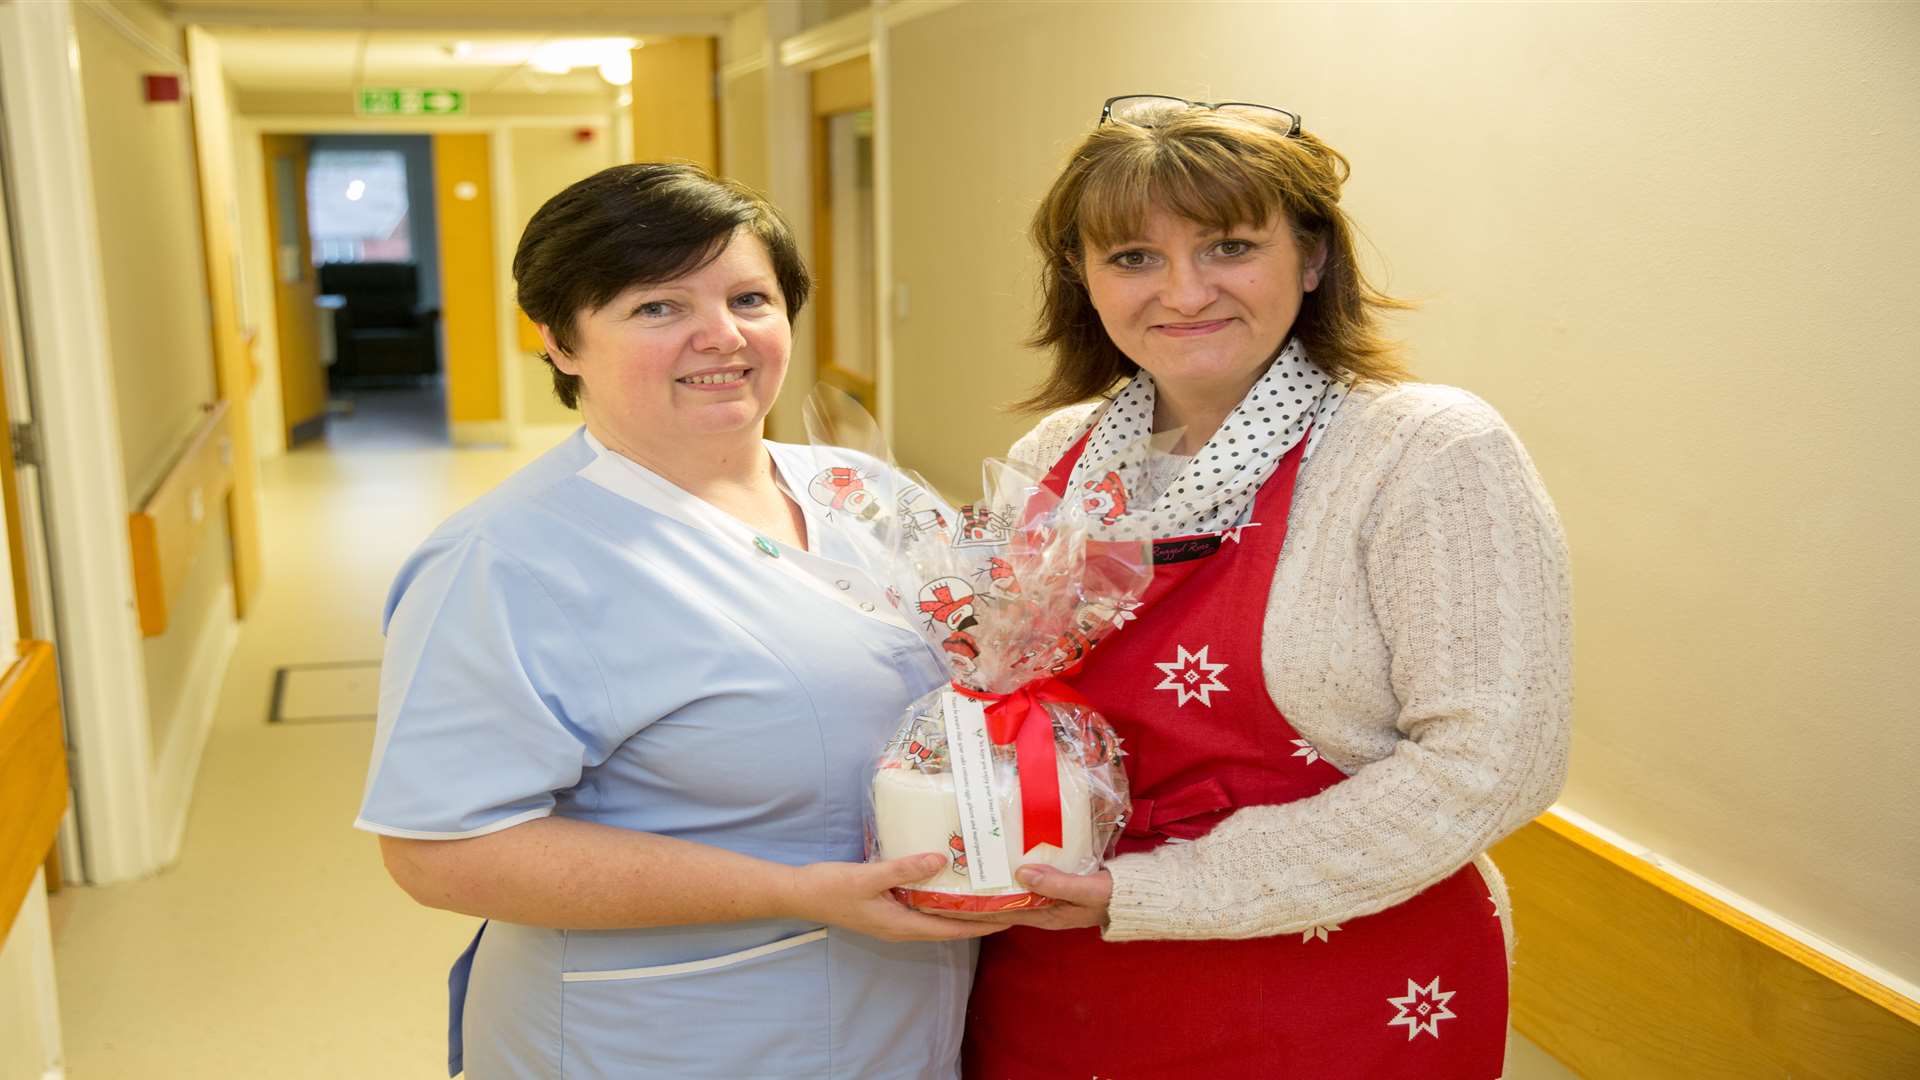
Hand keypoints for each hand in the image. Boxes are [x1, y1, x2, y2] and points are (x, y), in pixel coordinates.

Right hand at [786, 854, 1005, 942]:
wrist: (799, 894)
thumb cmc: (831, 887)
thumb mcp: (869, 876)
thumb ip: (904, 869)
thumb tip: (941, 860)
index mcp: (901, 926)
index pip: (951, 929)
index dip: (982, 925)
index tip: (1009, 918)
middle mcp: (902, 929)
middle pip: (949, 928)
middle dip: (978, 920)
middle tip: (1006, 904)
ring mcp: (893, 922)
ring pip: (936, 919)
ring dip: (960, 911)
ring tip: (985, 895)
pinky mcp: (886, 911)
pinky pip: (921, 909)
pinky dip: (939, 901)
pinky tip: (946, 883)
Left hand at [953, 866, 1112, 929]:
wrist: (1136, 896)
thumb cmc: (1113, 895)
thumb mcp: (1088, 890)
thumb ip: (1058, 883)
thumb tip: (1021, 873)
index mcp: (1045, 914)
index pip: (998, 914)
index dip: (970, 911)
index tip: (942, 903)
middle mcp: (1040, 910)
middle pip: (997, 907)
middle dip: (969, 901)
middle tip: (939, 887)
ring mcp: (1046, 899)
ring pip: (1008, 895)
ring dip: (986, 888)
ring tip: (959, 874)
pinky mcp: (1053, 887)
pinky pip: (1023, 884)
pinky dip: (1007, 877)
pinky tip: (996, 864)